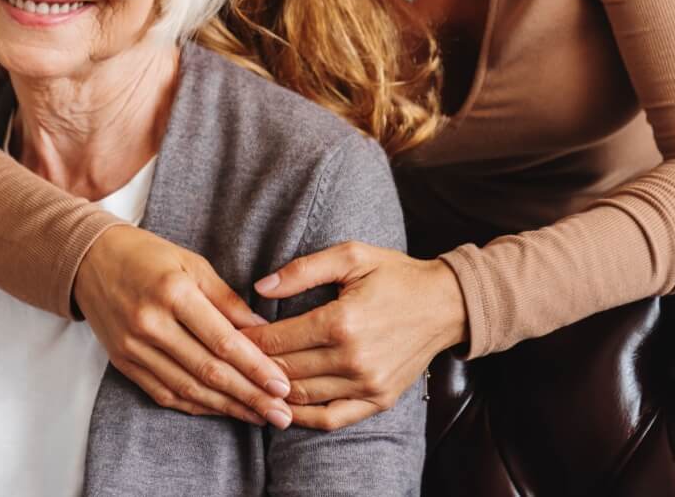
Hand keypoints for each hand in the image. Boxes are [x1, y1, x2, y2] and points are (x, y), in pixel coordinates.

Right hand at [73, 225, 295, 427]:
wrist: (89, 260)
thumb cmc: (147, 255)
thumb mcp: (192, 263)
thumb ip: (226, 300)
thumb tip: (263, 330)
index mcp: (172, 293)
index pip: (222, 341)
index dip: (256, 368)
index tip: (283, 385)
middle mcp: (150, 324)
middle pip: (208, 371)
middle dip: (250, 396)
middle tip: (281, 414)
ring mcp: (133, 347)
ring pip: (188, 388)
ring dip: (227, 408)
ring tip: (259, 417)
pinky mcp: (123, 363)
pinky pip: (164, 393)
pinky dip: (195, 406)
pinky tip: (222, 410)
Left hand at [244, 242, 468, 430]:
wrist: (446, 304)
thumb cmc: (395, 275)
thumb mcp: (350, 256)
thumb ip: (302, 270)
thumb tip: (260, 287)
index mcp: (341, 321)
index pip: (277, 340)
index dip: (246, 340)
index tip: (228, 335)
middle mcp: (352, 359)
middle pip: (284, 371)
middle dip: (252, 366)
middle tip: (229, 359)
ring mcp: (367, 384)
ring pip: (302, 396)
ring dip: (271, 392)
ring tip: (248, 382)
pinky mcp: (379, 399)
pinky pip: (331, 418)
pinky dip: (302, 417)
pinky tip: (283, 408)